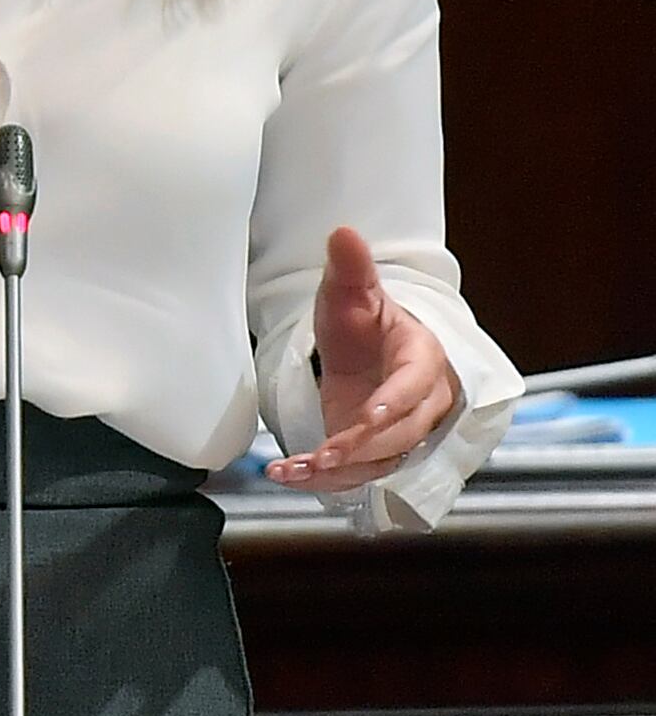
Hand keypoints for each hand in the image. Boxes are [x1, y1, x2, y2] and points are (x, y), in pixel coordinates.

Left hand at [269, 226, 459, 490]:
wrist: (371, 348)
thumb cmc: (366, 320)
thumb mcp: (351, 294)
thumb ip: (350, 270)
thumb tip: (343, 233)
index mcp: (424, 358)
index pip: (415, 384)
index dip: (394, 402)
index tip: (367, 416)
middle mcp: (425, 401)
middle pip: (402, 433)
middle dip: (361, 447)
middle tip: (321, 456)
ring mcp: (406, 431)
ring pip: (382, 461)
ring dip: (339, 473)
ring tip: (292, 472)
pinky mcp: (383, 453)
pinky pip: (362, 473)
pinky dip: (328, 482)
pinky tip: (289, 478)